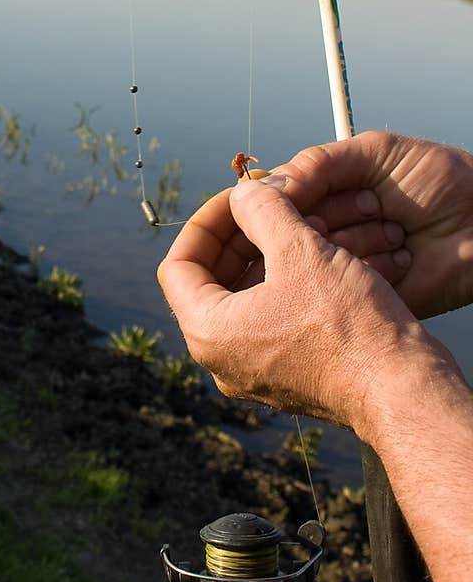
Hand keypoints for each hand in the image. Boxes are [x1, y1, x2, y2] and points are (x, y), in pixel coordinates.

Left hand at [157, 174, 451, 439]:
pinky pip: (272, 320)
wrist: (403, 388)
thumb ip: (261, 210)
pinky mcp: (289, 376)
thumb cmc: (350, 324)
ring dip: (264, 256)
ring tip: (295, 223)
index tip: (238, 195)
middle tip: (267, 202)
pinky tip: (315, 256)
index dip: (206, 219)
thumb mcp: (300, 250)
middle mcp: (223, 359)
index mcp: (209, 333)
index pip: (178, 265)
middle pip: (211, 281)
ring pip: (245, 299)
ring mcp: (255, 371)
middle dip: (238, 235)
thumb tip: (242, 192)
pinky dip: (285, 284)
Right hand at [219, 133, 472, 316]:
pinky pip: (338, 292)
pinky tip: (403, 255)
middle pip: (284, 233)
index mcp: (324, 194)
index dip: (277, 200)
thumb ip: (318, 163)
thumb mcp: (377, 152)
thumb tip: (263, 187)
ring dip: (356, 239)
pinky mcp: (361, 301)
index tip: (284, 197)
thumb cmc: (441, 181)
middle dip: (327, 216)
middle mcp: (326, 232)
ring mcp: (341, 269)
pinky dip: (370, 268)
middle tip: (372, 205)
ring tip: (397, 227)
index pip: (274, 200)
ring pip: (308, 262)